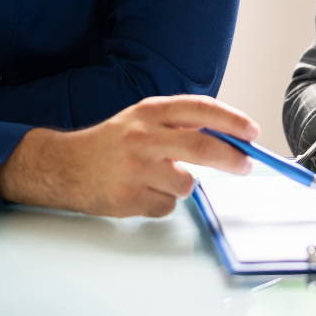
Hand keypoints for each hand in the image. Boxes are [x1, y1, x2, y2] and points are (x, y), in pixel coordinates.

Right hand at [0, 95, 258, 217]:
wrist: (64, 167)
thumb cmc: (111, 144)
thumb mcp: (142, 120)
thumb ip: (179, 125)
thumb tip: (228, 137)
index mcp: (150, 112)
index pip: (200, 110)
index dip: (231, 120)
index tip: (252, 132)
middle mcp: (143, 136)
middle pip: (203, 148)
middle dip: (232, 159)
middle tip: (244, 165)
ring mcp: (135, 169)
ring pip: (187, 184)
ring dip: (181, 185)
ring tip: (157, 179)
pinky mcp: (128, 198)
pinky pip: (166, 205)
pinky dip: (161, 202)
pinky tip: (140, 192)